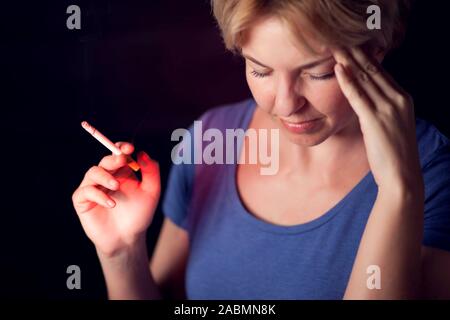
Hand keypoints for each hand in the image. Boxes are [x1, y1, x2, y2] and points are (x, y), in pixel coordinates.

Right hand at [72, 142, 160, 255]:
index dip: (121, 147)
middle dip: (113, 158)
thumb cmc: (139, 214)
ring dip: (105, 176)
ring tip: (116, 186)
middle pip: (105, 160)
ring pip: (93, 172)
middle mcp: (106, 177)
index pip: (118, 153)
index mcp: (122, 172)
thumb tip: (143, 153)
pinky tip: (111, 204)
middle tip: (122, 160)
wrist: (128, 238)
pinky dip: (98, 195)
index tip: (130, 148)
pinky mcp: (83, 201)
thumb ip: (151, 172)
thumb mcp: (151, 192)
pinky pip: (85, 191)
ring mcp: (93, 188)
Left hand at [332, 47, 422, 193]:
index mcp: (402, 99)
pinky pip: (359, 96)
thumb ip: (380, 110)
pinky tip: (338, 69)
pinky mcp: (376, 120)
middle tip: (338, 40)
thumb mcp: (390, 126)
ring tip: (334, 47)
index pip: (380, 72)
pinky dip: (347, 81)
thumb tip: (365, 101)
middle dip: (354, 54)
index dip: (364, 58)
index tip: (350, 47)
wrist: (402, 176)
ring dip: (348, 61)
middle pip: (372, 70)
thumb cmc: (393, 154)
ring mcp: (388, 108)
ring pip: (365, 78)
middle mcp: (397, 99)